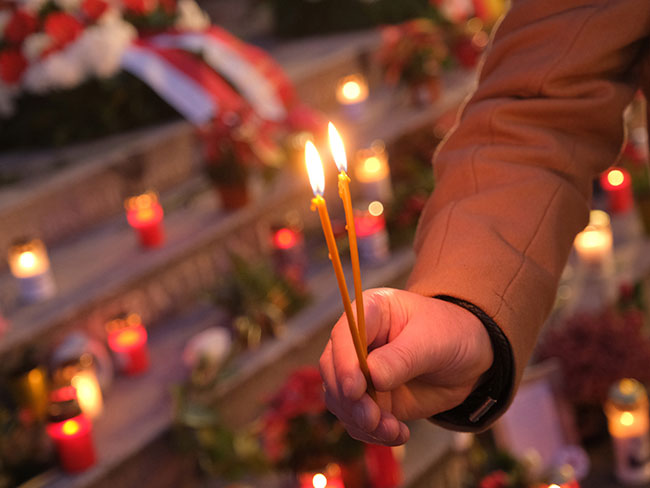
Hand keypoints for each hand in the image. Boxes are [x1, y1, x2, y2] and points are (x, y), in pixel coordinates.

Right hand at [319, 288, 492, 445]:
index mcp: (370, 312)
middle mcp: (358, 342)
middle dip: (350, 399)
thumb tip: (371, 376)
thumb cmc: (451, 334)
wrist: (469, 360)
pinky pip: (357, 420)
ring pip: (341, 399)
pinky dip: (372, 432)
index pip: (343, 335)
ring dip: (361, 420)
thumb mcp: (433, 340)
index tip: (355, 389)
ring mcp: (360, 372)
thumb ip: (402, 357)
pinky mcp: (369, 398)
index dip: (344, 362)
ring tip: (392, 430)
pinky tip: (398, 433)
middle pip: (333, 370)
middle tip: (372, 419)